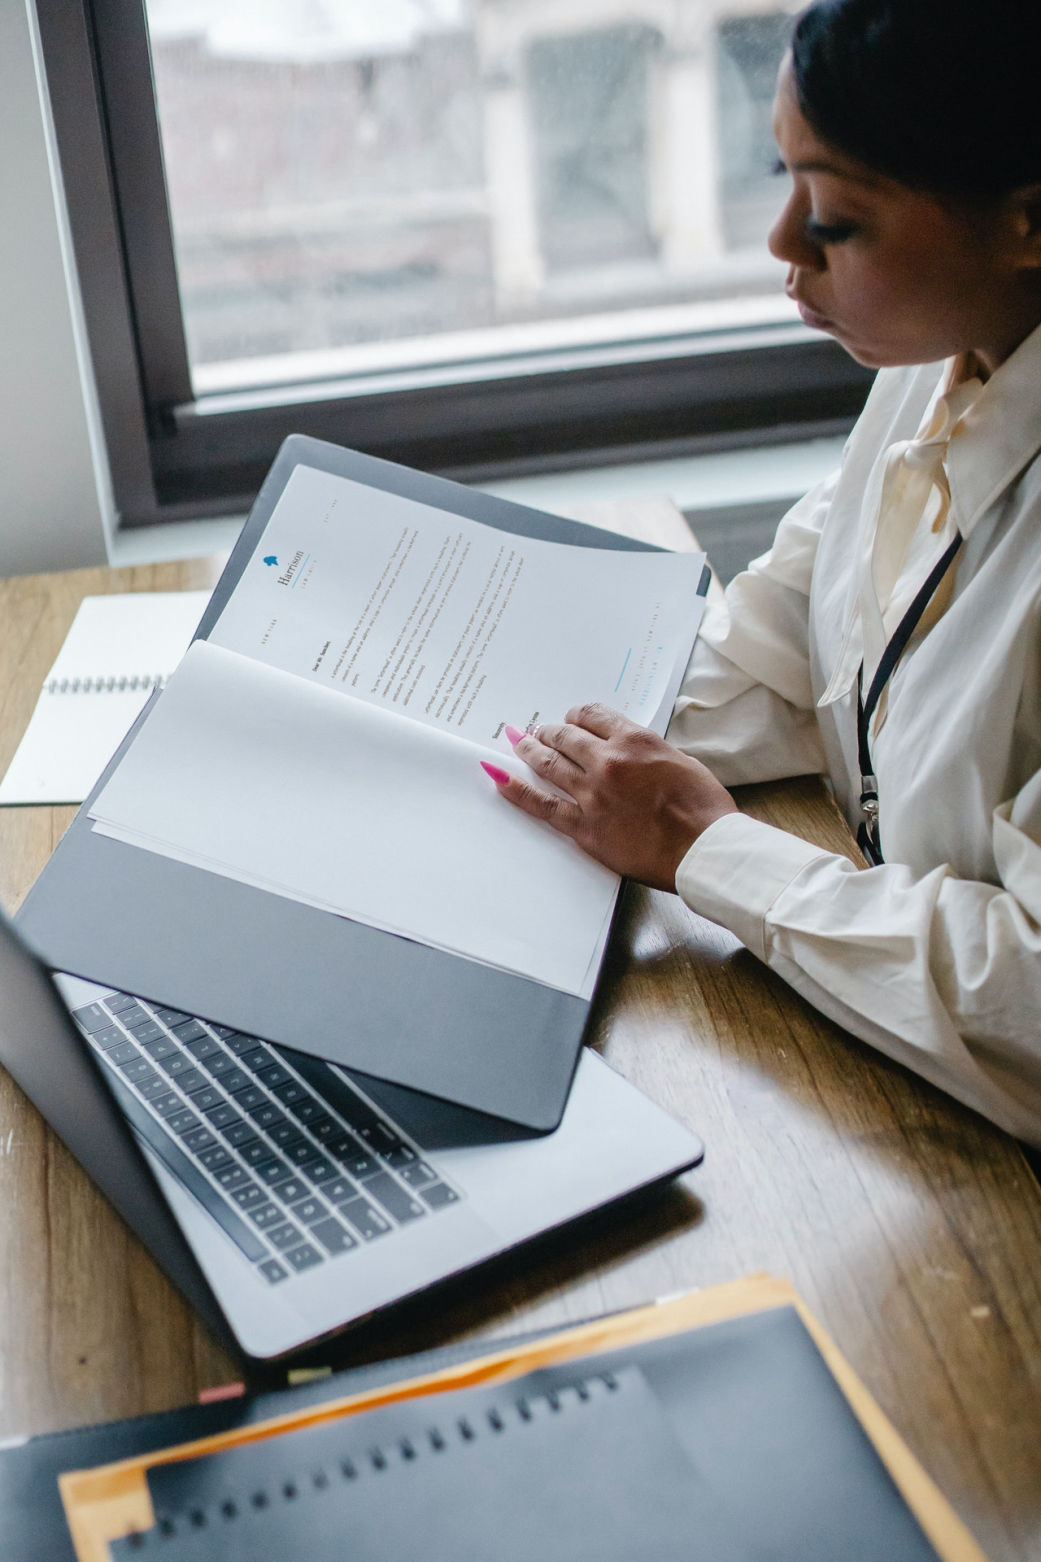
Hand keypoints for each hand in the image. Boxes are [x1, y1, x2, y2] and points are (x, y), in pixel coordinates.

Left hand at [489, 702, 736, 892]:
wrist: (703, 848)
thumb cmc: (703, 809)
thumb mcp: (680, 762)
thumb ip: (647, 753)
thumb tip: (629, 755)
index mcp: (634, 741)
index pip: (592, 715)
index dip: (578, 716)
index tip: (572, 720)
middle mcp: (607, 762)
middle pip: (565, 736)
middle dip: (550, 732)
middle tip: (540, 731)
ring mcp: (592, 794)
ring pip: (548, 763)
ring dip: (530, 750)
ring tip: (517, 742)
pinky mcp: (584, 827)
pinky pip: (542, 805)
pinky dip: (516, 790)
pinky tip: (499, 777)